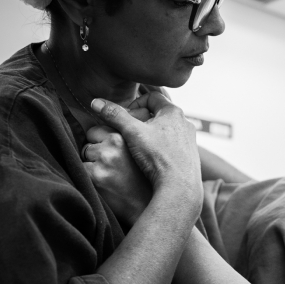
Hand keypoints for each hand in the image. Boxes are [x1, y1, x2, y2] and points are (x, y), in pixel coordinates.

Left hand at [82, 125, 151, 227]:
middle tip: (112, 167)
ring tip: (109, 176)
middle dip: (95, 152)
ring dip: (91, 164)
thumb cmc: (145, 179)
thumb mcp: (142, 150)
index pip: (97, 130)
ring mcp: (104, 160)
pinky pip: (80, 170)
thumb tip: (104, 120)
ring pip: (83, 155)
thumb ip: (127, 135)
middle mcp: (115, 144)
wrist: (148, 206)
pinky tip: (102, 185)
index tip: (112, 153)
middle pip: (89, 141)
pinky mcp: (94, 176)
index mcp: (126, 134)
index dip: (102, 142)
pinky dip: (87, 177)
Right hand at [90, 91, 202, 220]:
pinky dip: (158, 148)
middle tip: (128, 133)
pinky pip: (171, 145)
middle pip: (158, 114)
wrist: (179, 187)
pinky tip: (149, 160)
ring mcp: (189, 139)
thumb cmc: (157, 157)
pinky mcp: (190, 155)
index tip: (125, 118)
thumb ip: (114, 116)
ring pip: (164, 130)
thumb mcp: (131, 133)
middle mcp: (185, 122)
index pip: (151, 96)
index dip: (134, 104)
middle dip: (140, 121)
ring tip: (137, 148)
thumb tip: (95, 102)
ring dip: (149, 135)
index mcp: (173, 112)